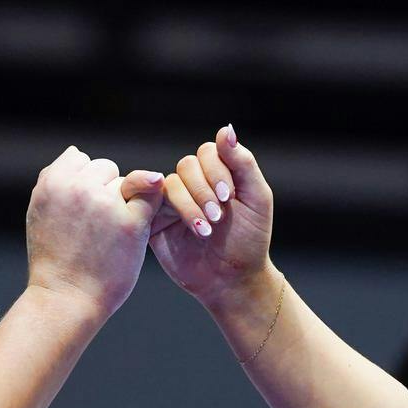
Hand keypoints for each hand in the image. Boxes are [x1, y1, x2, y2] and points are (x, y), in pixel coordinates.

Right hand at [24, 145, 164, 318]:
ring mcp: (105, 204)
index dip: (83, 179)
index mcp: (51, 183)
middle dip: (104, 189)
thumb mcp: (39, 212)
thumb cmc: (54, 259)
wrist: (65, 299)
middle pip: (105, 167)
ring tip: (108, 232)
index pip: (77, 157)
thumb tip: (76, 153)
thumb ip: (55, 182)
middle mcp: (77, 188)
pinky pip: (150, 196)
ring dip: (124, 202)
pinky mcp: (130, 223)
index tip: (79, 204)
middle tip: (94, 223)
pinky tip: (139, 222)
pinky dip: (148, 207)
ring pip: (127, 181)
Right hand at [144, 125, 272, 305]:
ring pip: (169, 184)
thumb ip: (242, 163)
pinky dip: (172, 213)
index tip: (229, 198)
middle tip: (218, 217)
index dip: (216, 171)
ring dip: (190, 206)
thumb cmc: (249, 239)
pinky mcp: (156, 220)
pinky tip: (191, 230)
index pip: (208, 152)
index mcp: (217, 173)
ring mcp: (173, 201)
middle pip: (186, 165)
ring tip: (206, 231)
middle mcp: (193, 183)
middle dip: (203, 190)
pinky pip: (151, 203)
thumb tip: (226, 129)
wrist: (233, 279)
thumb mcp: (256, 198)